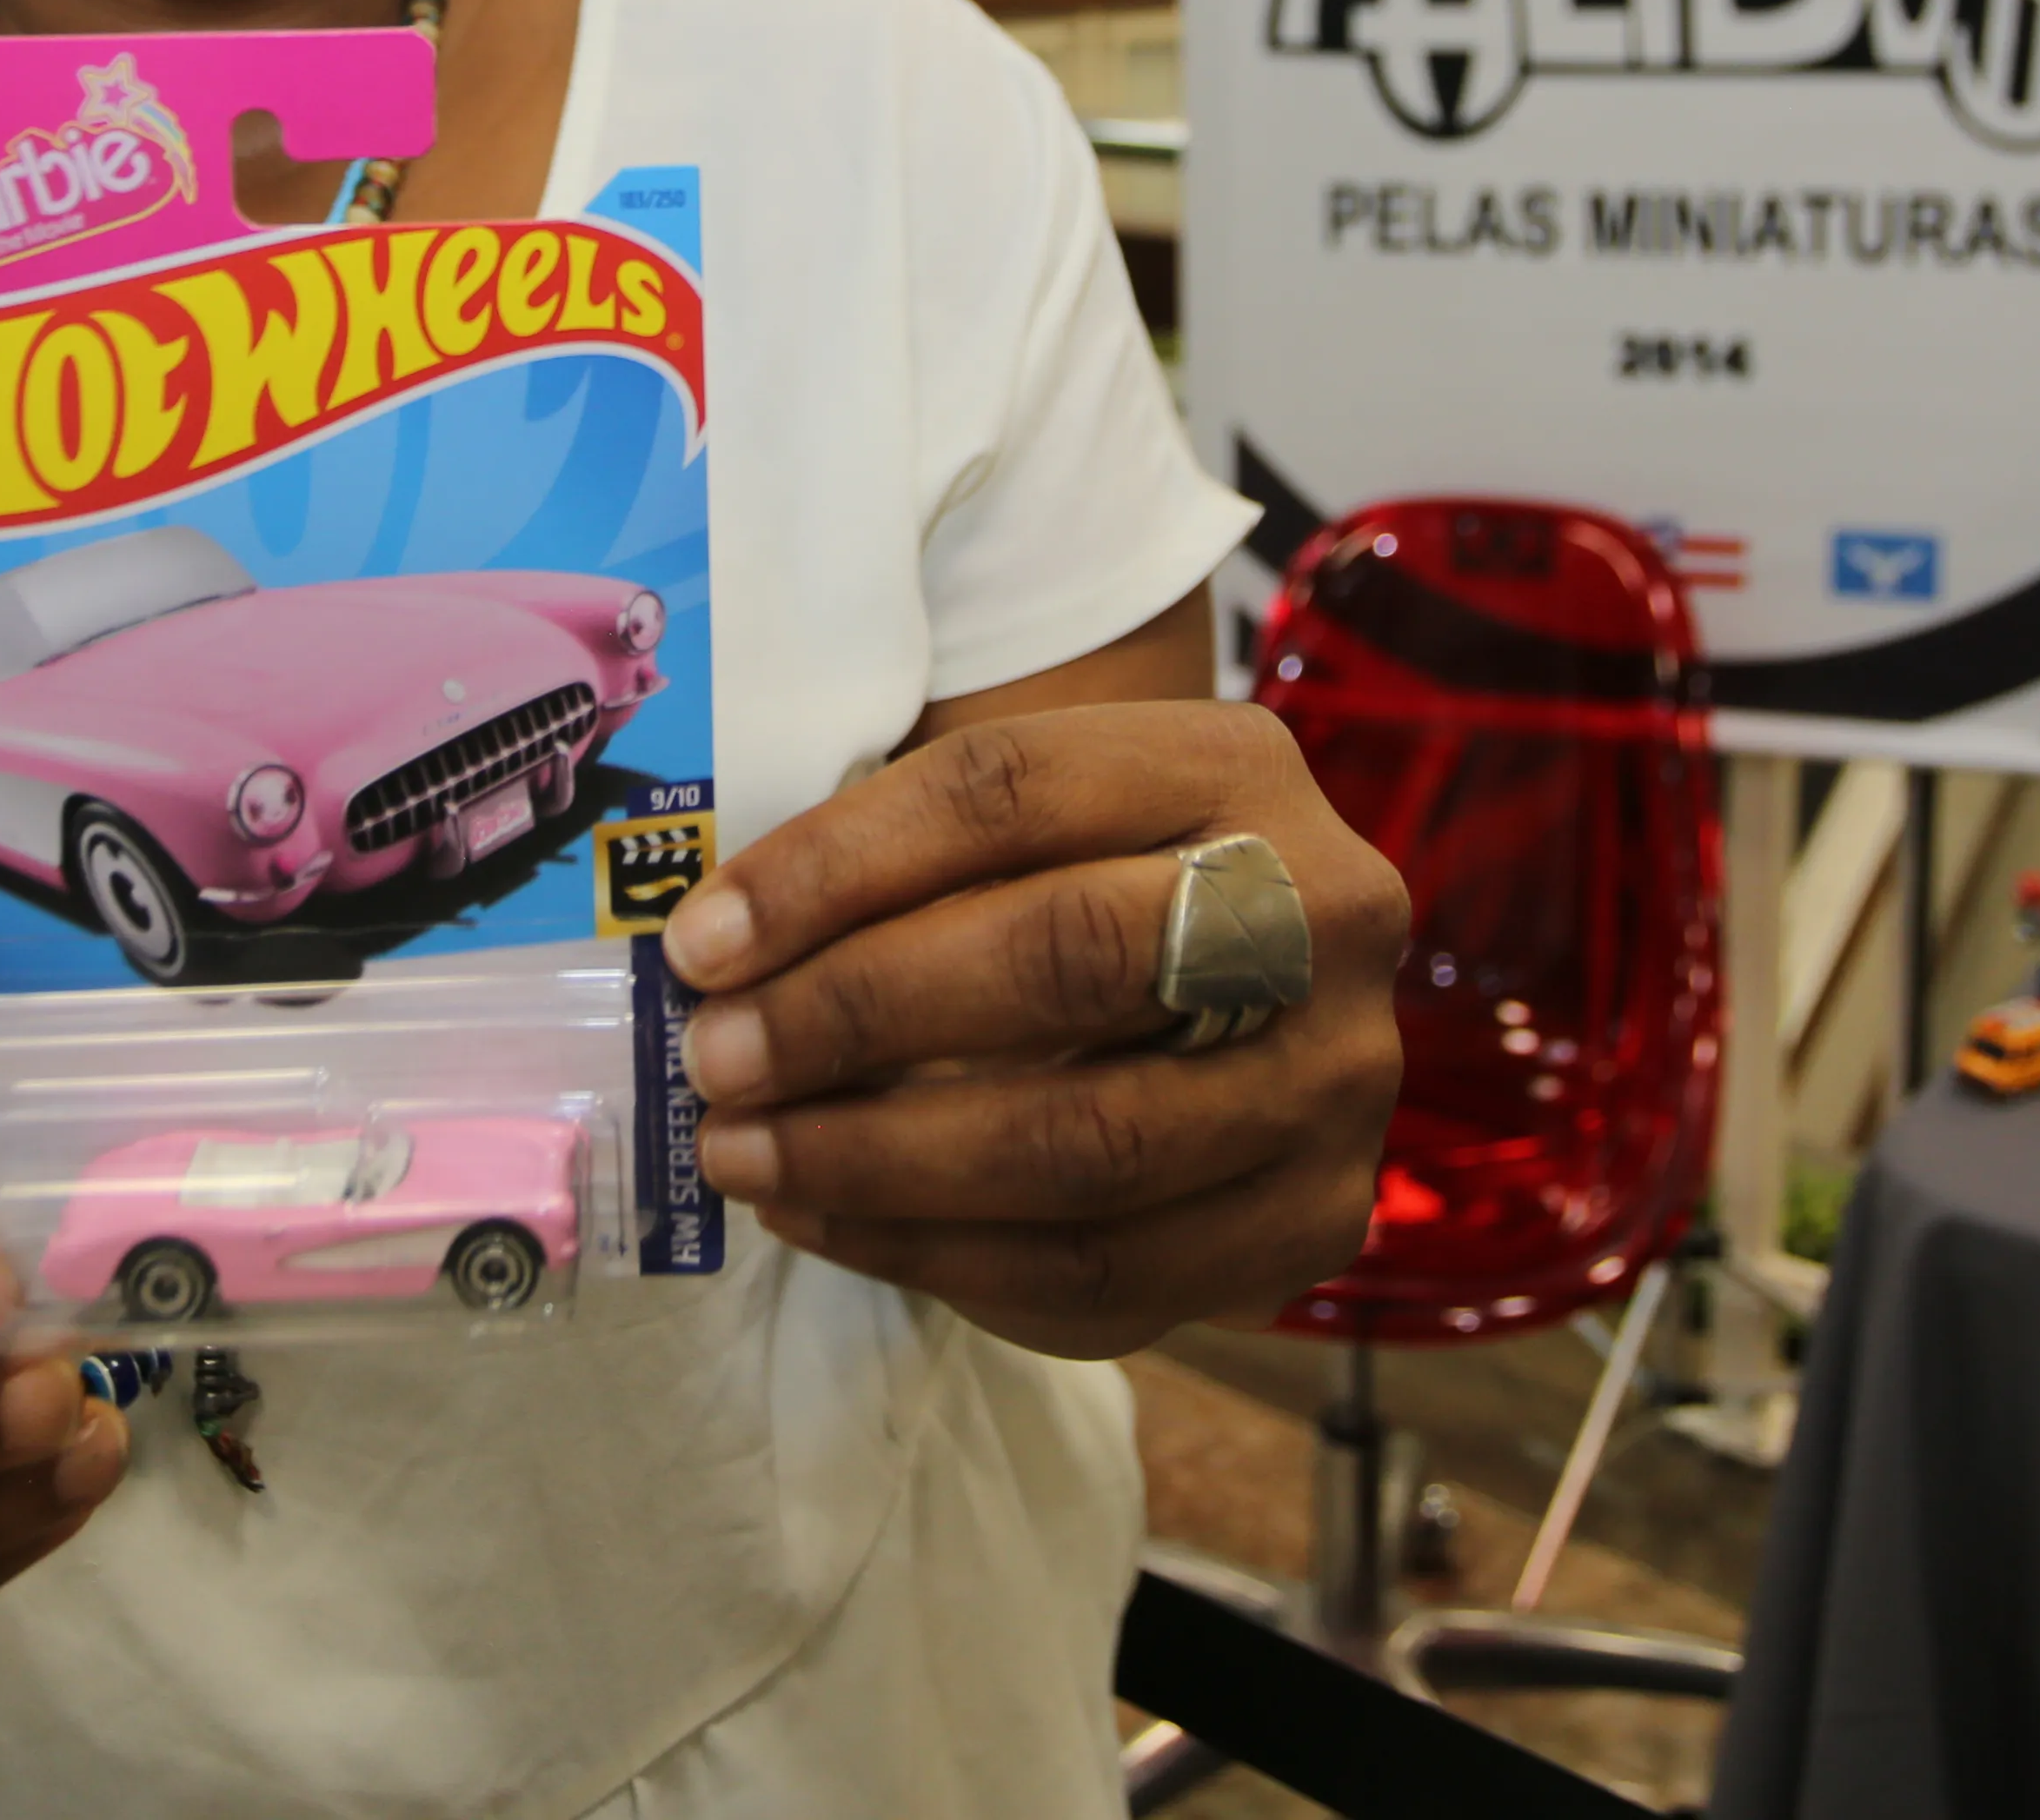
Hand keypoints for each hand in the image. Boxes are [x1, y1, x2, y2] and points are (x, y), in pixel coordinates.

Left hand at [668, 701, 1406, 1358]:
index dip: (840, 864)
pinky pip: (1112, 1274)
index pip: (1014, 788)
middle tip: (717, 1059)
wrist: (1250, 989)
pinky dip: (942, 1263)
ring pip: (1092, 1144)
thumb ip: (896, 863)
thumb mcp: (1023, 826)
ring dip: (881, 1164)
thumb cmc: (1081, 884)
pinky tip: (827, 1224)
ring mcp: (1337, 1078)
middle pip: (1072, 954)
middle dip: (860, 1015)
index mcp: (1233, 765)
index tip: (703, 941)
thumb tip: (714, 958)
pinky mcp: (1318, 1218)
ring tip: (743, 1157)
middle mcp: (1322, 911)